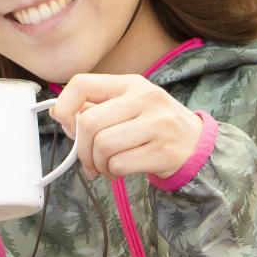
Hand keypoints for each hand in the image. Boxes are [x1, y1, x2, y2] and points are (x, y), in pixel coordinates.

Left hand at [50, 74, 202, 180]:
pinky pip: (119, 164)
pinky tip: (120, 172)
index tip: (69, 125)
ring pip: (103, 146)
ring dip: (97, 163)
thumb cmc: (153, 126)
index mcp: (131, 83)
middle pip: (89, 122)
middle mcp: (146, 98)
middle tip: (89, 160)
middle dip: (81, 148)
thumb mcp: (127, 107)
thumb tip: (58, 112)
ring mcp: (158, 124)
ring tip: (107, 166)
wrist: (198, 146)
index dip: (65, 106)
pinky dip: (112, 173)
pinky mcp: (164, 151)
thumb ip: (94, 107)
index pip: (82, 83)